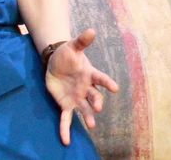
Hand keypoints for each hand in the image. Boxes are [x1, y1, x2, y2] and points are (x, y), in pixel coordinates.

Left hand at [44, 28, 119, 144]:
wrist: (55, 62)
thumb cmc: (67, 54)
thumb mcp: (73, 46)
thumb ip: (82, 41)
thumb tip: (91, 30)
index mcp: (89, 74)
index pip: (100, 78)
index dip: (107, 83)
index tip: (115, 88)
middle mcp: (86, 88)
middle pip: (94, 96)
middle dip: (96, 102)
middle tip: (98, 108)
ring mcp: (77, 98)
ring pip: (84, 109)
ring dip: (88, 118)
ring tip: (92, 126)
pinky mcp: (66, 105)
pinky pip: (66, 119)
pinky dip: (65, 130)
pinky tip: (66, 141)